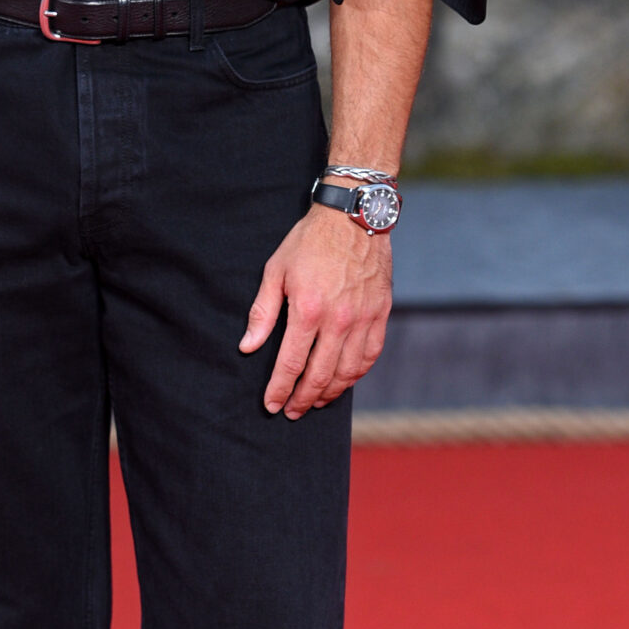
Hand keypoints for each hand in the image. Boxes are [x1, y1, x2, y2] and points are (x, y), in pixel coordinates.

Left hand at [239, 204, 391, 417]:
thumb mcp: (275, 271)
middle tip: (292, 411)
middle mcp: (338, 320)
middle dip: (302, 399)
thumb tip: (247, 347)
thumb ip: (262, 313)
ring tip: (316, 401)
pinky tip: (344, 380)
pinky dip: (357, 374)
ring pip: (348, 372)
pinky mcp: (380, 313)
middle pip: (320, 375)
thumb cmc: (309, 241)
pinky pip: (370, 355)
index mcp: (308, 310)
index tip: (272, 405)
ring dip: (330, 392)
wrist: (353, 216)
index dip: (279, 390)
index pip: (290, 364)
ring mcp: (363, 319)